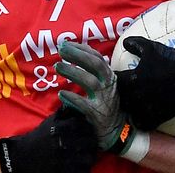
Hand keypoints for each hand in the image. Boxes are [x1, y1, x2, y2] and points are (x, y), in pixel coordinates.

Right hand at [0, 106, 96, 172]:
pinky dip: (84, 168)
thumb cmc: (39, 137)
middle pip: (89, 141)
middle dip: (92, 142)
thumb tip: (77, 104)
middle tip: (93, 143)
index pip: (83, 125)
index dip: (89, 127)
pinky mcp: (63, 171)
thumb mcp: (49, 122)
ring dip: (90, 156)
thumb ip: (64, 113)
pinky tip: (83, 164)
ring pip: (87, 158)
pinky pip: (81, 171)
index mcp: (60, 129)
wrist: (22, 156)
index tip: (90, 130)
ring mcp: (63, 159)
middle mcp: (63, 143)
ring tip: (89, 154)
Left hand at [55, 41, 148, 161]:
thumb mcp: (104, 85)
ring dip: (73, 72)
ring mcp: (104, 99)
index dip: (82, 49)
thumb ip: (93, 72)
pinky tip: (62, 93)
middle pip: (95, 65)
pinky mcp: (97, 114)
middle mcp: (108, 85)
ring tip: (57, 66)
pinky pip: (84, 104)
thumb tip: (74, 54)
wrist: (116, 130)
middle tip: (61, 50)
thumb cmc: (106, 104)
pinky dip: (73, 98)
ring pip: (89, 81)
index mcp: (109, 76)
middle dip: (78, 55)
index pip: (97, 57)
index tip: (66, 44)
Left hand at [115, 36, 174, 130]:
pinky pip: (141, 123)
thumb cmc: (171, 60)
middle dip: (121, 94)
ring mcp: (146, 108)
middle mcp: (135, 95)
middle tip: (126, 90)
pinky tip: (143, 114)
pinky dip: (140, 120)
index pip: (114, 81)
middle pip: (119, 99)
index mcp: (132, 79)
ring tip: (133, 102)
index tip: (119, 77)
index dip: (114, 79)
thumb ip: (135, 44)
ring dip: (129, 107)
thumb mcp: (152, 48)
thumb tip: (125, 43)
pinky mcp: (156, 118)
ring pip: (129, 112)